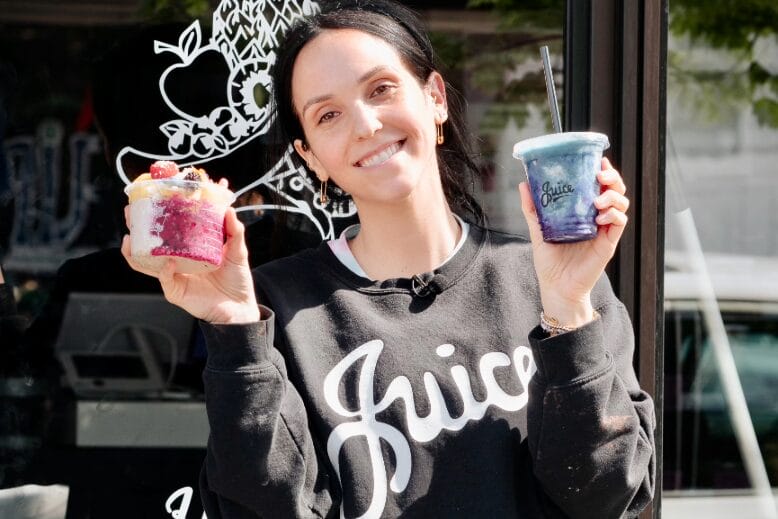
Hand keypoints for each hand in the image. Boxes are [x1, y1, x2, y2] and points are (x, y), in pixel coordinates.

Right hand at [121, 206, 259, 323]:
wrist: (240, 307)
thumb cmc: (236, 278)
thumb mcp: (237, 250)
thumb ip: (234, 231)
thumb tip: (228, 209)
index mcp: (188, 246)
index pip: (170, 226)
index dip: (160, 211)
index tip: (155, 193)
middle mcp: (176, 258)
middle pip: (150, 241)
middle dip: (137, 226)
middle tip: (131, 210)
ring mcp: (174, 275)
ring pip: (146, 262)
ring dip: (135, 250)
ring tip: (129, 236)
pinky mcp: (176, 291)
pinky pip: (165, 279)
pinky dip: (164, 271)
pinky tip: (168, 261)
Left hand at [518, 157, 628, 326]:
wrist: (556, 287)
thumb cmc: (550, 261)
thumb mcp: (538, 230)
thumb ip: (533, 209)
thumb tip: (523, 184)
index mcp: (583, 212)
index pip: (598, 187)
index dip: (603, 172)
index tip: (599, 161)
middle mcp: (597, 218)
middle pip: (615, 191)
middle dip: (613, 179)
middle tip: (601, 175)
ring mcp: (604, 231)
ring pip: (621, 205)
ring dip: (613, 196)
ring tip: (598, 199)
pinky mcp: (608, 244)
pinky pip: (619, 224)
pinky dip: (613, 216)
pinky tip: (600, 218)